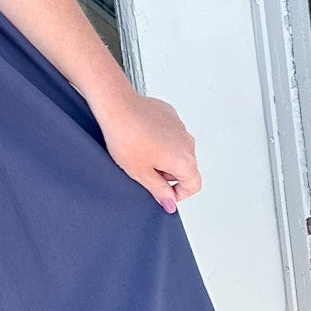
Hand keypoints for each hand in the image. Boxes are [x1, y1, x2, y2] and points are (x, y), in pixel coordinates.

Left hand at [89, 88, 200, 211]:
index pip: (193, 186)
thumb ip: (159, 191)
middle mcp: (188, 143)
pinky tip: (140, 137)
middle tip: (143, 170)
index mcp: (184, 160)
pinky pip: (170, 135)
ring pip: (177, 151)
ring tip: (139, 151)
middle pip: (185, 168)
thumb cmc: (126, 137)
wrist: (117, 107)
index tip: (161, 192)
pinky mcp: (171, 116)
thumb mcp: (141, 173)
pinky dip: (159, 140)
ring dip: (163, 157)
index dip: (177, 194)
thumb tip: (169, 203)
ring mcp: (181, 128)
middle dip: (167, 174)